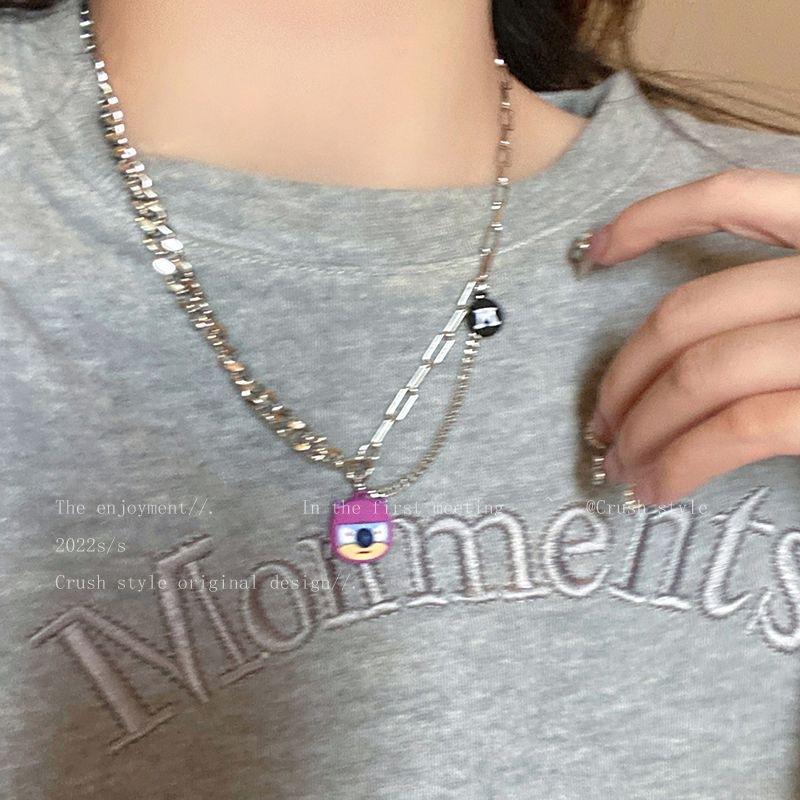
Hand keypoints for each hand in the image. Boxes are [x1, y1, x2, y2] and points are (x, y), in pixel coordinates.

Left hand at [586, 168, 799, 505]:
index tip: (593, 252)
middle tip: (602, 422)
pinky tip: (657, 485)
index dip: (650, 219)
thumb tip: (687, 344)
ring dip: (641, 425)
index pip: (734, 196)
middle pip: (688, 311)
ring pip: (700, 371)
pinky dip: (681, 459)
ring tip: (621, 466)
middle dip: (624, 373)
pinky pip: (736, 426)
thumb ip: (791, 299)